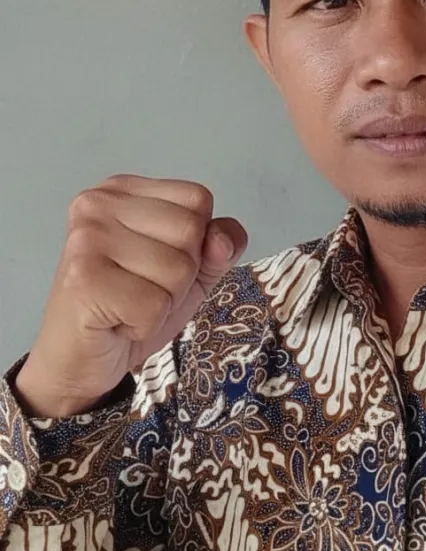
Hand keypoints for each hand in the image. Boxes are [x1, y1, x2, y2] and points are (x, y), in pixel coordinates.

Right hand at [14, 174, 247, 417]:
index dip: (195, 242)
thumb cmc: (130, 306)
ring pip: (178, 270)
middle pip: (191, 231)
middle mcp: (98, 204)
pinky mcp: (84, 280)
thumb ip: (219, 245)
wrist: (78, 360)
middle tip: (140, 289)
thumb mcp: (191, 269)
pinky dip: (146, 324)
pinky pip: (155, 305)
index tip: (154, 263)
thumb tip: (222, 238)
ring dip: (163, 302)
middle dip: (181, 275)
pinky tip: (117, 322)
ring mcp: (87, 239)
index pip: (198, 198)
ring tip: (128, 305)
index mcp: (122, 190)